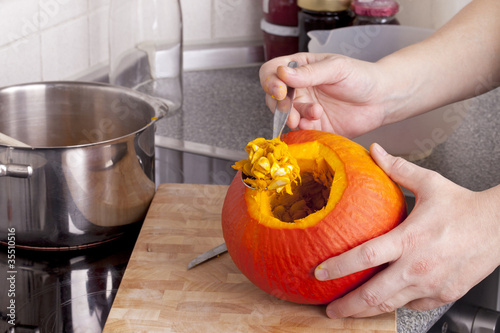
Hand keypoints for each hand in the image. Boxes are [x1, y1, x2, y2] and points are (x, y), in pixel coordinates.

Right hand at [259, 53, 388, 137]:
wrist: (381, 99)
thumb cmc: (361, 77)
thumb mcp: (336, 68)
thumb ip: (309, 73)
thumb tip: (282, 74)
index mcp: (300, 68)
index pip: (271, 71)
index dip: (270, 81)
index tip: (280, 91)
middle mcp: (298, 88)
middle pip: (273, 97)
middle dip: (280, 106)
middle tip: (292, 112)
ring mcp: (304, 107)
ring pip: (285, 115)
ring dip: (294, 117)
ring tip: (315, 114)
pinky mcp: (313, 126)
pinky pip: (299, 130)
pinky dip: (303, 128)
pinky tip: (316, 122)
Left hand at [314, 143, 499, 317]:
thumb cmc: (464, 207)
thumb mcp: (430, 182)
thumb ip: (397, 168)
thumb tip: (375, 151)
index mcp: (410, 238)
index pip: (365, 256)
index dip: (338, 266)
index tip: (319, 272)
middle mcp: (418, 266)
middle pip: (374, 293)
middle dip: (347, 305)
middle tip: (329, 308)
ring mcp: (432, 285)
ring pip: (391, 306)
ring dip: (365, 312)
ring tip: (348, 312)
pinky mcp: (443, 295)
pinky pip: (412, 305)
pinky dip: (396, 304)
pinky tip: (386, 298)